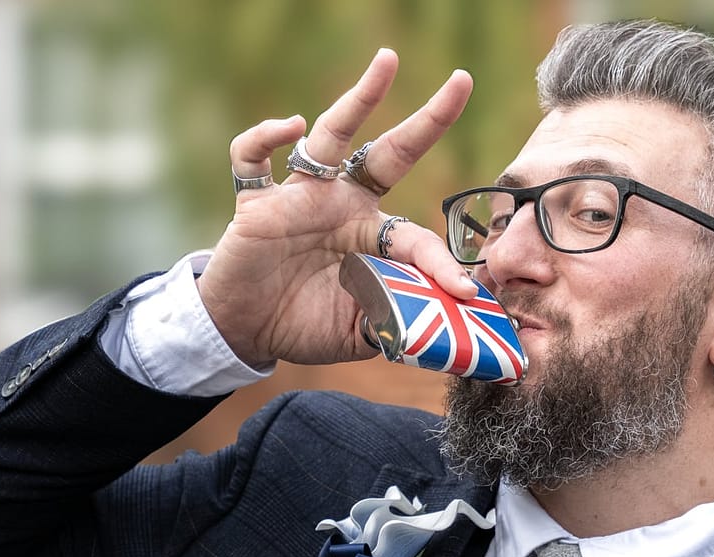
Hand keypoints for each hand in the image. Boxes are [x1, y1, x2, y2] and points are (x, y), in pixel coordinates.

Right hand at [197, 49, 477, 369]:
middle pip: (392, 153)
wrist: (247, 330)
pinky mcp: (258, 203)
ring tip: (389, 64)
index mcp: (373, 237)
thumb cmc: (306, 324)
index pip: (417, 238)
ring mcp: (302, 198)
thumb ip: (400, 327)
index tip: (466, 291)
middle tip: (462, 81)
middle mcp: (344, 205)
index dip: (441, 265)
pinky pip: (255, 157)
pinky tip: (288, 125)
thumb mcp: (362, 333)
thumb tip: (447, 335)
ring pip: (332, 136)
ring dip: (360, 99)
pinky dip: (266, 136)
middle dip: (429, 119)